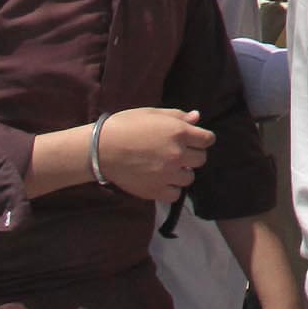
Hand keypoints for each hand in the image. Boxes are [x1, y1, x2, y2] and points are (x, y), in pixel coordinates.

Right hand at [95, 108, 213, 203]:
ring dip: (182, 173)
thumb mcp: (153, 114)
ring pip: (190, 177)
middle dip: (192, 155)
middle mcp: (177, 154)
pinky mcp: (155, 190)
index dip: (201, 139)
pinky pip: (175, 194)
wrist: (100, 149)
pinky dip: (171, 189)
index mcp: (179, 132)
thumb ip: (178, 116)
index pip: (207, 140)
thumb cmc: (125, 126)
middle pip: (201, 159)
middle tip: (177, 154)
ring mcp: (167, 174)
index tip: (193, 141)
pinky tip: (162, 181)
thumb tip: (197, 117)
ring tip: (168, 168)